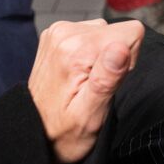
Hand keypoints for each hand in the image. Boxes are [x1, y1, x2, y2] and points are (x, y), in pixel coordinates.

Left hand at [27, 19, 144, 163]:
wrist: (33, 133)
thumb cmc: (63, 132)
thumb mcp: (90, 116)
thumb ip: (106, 79)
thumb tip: (121, 48)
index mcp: (75, 50)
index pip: (131, 32)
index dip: (128, 59)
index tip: (110, 80)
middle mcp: (64, 34)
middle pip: (117, 30)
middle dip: (114, 59)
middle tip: (94, 86)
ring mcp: (58, 32)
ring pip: (105, 31)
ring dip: (101, 56)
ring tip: (85, 82)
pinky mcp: (57, 34)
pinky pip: (91, 33)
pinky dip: (90, 53)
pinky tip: (77, 74)